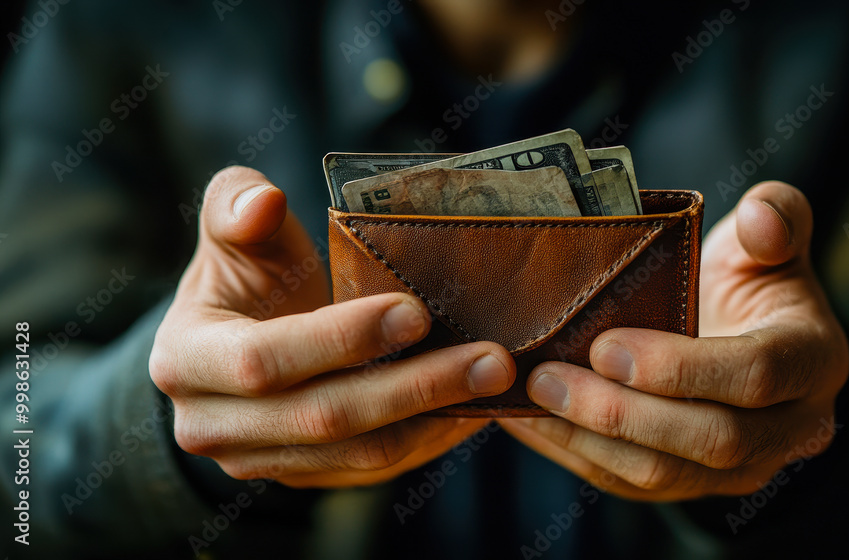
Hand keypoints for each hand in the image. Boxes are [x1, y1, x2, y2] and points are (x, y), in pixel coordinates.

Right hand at [149, 166, 514, 487]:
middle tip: (491, 358)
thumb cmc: (244, 279)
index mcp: (186, 360)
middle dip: (414, 386)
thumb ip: (237, 205)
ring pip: (359, 451)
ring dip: (434, 415)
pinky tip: (474, 403)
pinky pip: (375, 466)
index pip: (263, 360)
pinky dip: (429, 435)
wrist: (234, 344)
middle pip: (324, 417)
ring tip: (496, 376)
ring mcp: (260, 462)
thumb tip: (264, 201)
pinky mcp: (305, 476)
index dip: (340, 339)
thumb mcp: (233, 235)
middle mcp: (214, 425)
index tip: (415, 311)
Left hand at [500, 181, 848, 499]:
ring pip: (665, 474)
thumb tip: (760, 215)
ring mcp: (740, 467)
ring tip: (530, 397)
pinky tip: (528, 419)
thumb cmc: (753, 286)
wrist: (746, 341)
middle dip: (623, 413)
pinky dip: (574, 452)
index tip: (606, 345)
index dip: (680, 367)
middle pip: (712, 440)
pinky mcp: (691, 484)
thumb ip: (777, 218)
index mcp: (811, 361)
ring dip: (590, 439)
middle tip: (549, 377)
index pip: (755, 375)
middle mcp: (787, 429)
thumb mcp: (770, 245)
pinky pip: (630, 482)